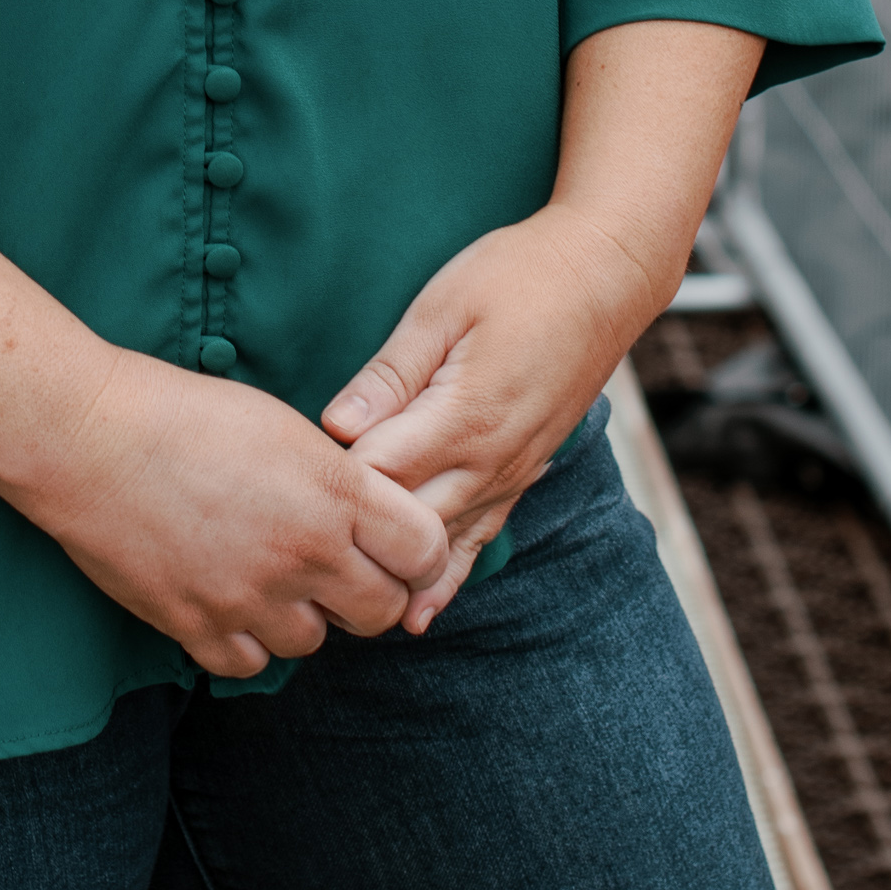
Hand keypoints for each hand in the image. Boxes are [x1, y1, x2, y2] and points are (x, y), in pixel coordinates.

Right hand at [21, 348, 453, 679]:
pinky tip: (226, 599)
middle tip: (337, 571)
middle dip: (368, 594)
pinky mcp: (197, 626)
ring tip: (266, 576)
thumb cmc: (182, 414)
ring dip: (300, 617)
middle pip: (382, 611)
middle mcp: (305, 551)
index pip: (426, 552)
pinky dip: (244, 640)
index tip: (399, 550)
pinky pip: (248, 663)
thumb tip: (372, 519)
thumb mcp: (283, 427)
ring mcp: (251, 596)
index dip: (418, 555)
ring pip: (313, 642)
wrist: (88, 438)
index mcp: (334, 491)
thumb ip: (338, 481)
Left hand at [319, 211, 645, 630]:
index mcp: (463, 417)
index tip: (284, 483)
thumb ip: (391, 374)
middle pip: (407, 525)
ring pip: (444, 545)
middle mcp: (491, 460)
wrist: (606, 275)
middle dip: (352, 541)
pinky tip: (419, 613)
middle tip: (290, 555)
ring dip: (394, 574)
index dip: (328, 484)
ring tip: (336, 612)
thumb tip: (335, 427)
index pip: (377, 477)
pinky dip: (448, 577)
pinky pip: (482, 537)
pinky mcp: (524, 471)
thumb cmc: (518, 277)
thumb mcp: (444, 307)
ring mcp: (512, 472)